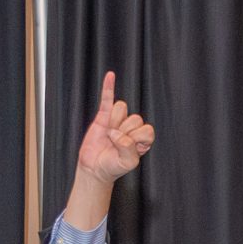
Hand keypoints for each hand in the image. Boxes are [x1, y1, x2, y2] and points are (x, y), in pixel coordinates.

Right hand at [62, 71, 154, 230]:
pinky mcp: (103, 116)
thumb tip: (116, 133)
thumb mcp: (127, 163)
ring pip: (122, 108)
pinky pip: (107, 98)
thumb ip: (128, 149)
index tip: (127, 148)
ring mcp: (118, 120)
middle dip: (123, 133)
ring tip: (108, 136)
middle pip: (135, 118)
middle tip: (114, 144)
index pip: (148, 130)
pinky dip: (108, 87)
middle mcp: (132, 128)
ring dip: (114, 122)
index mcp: (143, 139)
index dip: (137, 139)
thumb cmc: (113, 166)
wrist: (95, 168)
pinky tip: (110, 75)